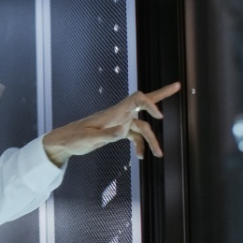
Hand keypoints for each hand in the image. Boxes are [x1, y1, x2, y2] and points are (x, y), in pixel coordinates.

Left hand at [42, 82, 180, 166]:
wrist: (64, 142)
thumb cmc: (74, 138)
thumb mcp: (89, 139)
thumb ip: (106, 135)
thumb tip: (123, 132)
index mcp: (113, 112)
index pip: (136, 99)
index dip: (150, 103)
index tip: (159, 116)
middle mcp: (119, 114)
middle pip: (143, 102)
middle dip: (161, 95)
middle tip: (178, 86)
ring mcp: (119, 122)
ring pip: (142, 127)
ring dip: (152, 140)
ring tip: (159, 155)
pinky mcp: (116, 131)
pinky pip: (134, 136)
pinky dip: (140, 145)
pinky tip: (140, 156)